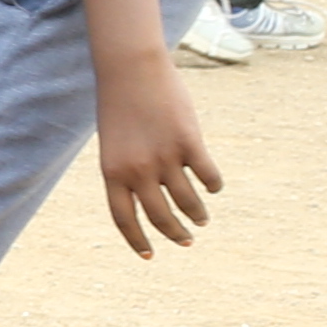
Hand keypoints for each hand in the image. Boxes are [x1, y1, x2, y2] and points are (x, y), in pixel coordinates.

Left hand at [97, 60, 219, 252]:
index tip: (150, 256)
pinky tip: (214, 188)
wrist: (130, 70)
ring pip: (188, 201)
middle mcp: (137, 171)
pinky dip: (213, 185)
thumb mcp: (114, 145)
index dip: (137, 241)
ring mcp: (165, 158)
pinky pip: (207, 176)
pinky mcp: (190, 143)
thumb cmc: (120, 106)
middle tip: (187, 240)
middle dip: (175, 233)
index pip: (124, 219)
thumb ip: (128, 172)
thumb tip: (154, 198)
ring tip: (203, 219)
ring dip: (197, 214)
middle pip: (160, 216)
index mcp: (111, 173)